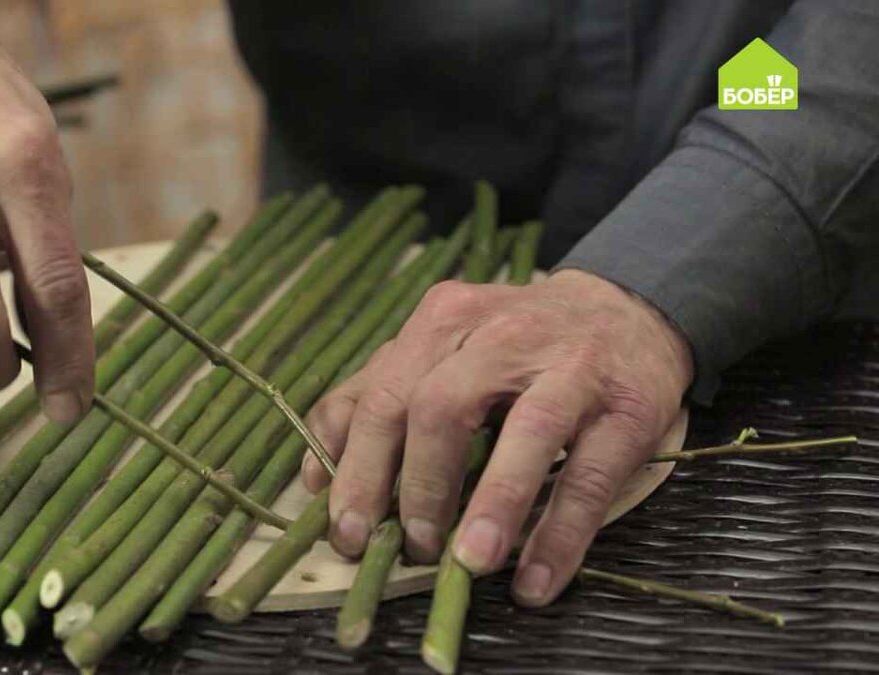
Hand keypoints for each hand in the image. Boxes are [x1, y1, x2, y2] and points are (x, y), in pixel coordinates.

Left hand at [302, 269, 692, 605]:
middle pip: (442, 406)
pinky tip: (534, 580)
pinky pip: (590, 476)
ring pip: (526, 432)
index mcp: (445, 320)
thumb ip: (373, 399)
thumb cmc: (514, 347)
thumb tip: (314, 479)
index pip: (386, 393)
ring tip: (468, 565)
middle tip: (409, 547)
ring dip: (491, 504)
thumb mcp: (439, 353)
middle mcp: (504, 332)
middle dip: (418, 486)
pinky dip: (560, 535)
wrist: (624, 311)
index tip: (346, 530)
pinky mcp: (630, 405)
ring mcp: (572, 365)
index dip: (358, 466)